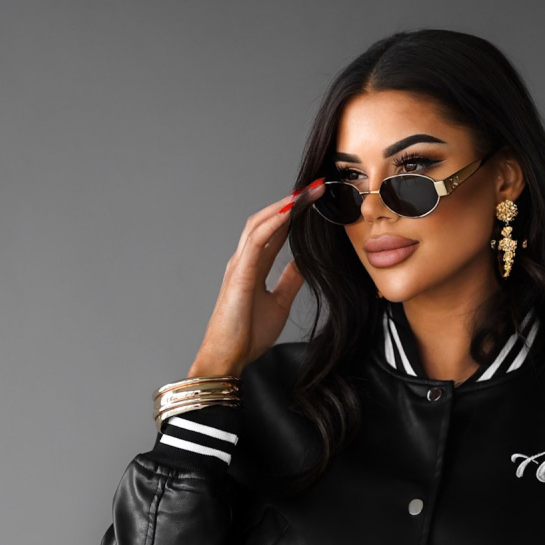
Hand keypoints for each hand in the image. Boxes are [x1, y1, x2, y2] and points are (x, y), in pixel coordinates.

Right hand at [186, 179, 326, 377]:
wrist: (228, 357)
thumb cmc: (247, 335)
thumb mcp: (279, 304)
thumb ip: (289, 281)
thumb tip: (304, 264)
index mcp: (254, 266)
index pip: (276, 232)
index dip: (295, 214)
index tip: (316, 201)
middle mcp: (245, 260)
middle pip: (268, 220)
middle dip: (292, 202)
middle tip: (316, 187)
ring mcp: (240, 265)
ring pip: (260, 224)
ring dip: (284, 206)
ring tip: (307, 193)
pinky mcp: (239, 275)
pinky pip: (256, 242)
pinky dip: (272, 224)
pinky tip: (289, 213)